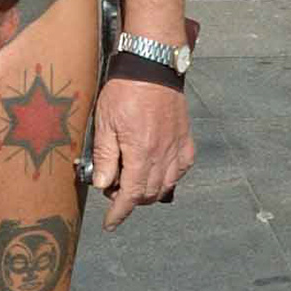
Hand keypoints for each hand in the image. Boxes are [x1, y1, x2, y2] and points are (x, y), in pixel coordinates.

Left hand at [89, 74, 195, 228]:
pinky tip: (154, 168)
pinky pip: (181, 170)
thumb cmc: (125, 90)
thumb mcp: (105, 122)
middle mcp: (163, 154)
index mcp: (141, 151)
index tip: (110, 223)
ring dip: (147, 190)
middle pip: (148, 193)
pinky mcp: (186, 140)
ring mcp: (178, 148)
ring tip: (131, 177)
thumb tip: (103, 185)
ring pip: (165, 185)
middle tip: (113, 186)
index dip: (120, 212)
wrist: (153, 67)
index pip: (132, 195)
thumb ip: (106, 156)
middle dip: (130, 199)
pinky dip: (167, 177)